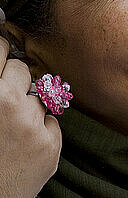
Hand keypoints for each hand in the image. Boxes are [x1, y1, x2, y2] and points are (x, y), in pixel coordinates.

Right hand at [0, 37, 61, 197]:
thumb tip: (4, 62)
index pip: (0, 52)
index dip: (1, 51)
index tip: (3, 52)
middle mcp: (11, 105)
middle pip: (23, 70)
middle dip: (15, 81)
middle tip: (6, 99)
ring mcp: (34, 125)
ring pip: (39, 96)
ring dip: (29, 107)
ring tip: (12, 130)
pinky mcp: (51, 146)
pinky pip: (52, 122)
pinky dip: (41, 130)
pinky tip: (24, 146)